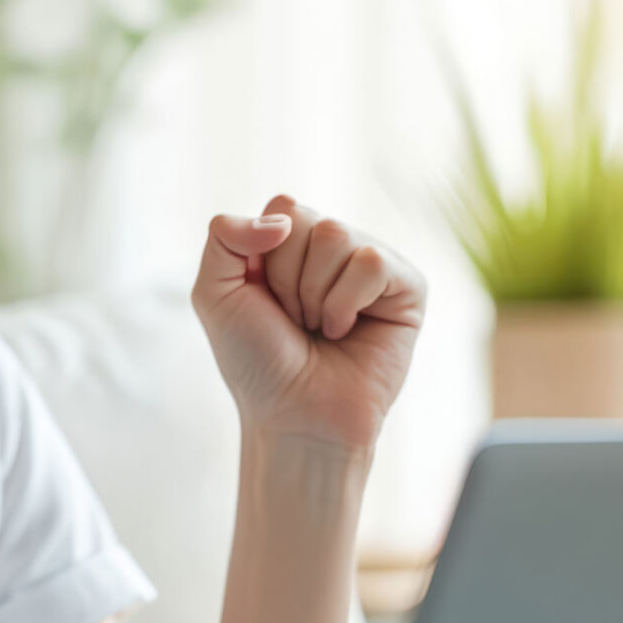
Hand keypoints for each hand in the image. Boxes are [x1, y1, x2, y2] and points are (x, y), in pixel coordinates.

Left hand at [192, 196, 426, 452]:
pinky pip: (372, 262)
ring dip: (314, 295)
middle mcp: (335, 249)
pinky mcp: (407, 288)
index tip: (264, 300)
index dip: (264, 257)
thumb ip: (224, 236)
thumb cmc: (257, 362)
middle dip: (286, 280)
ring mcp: (372, 266)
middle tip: (294, 321)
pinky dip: (346, 303)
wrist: (295, 416)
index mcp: (294, 243)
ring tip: (320, 329)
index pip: (283, 206)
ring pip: (338, 235)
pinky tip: (346, 332)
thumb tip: (283, 211)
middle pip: (306, 220)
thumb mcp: (215, 294)